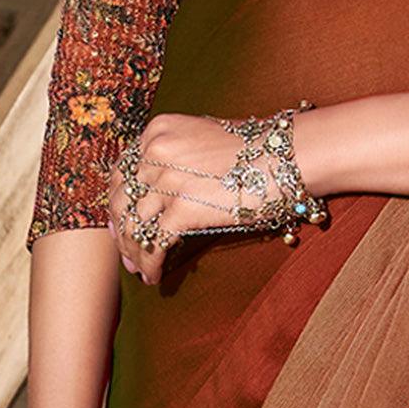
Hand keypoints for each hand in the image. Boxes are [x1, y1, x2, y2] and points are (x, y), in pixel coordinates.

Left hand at [107, 94, 408, 285]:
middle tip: (126, 250)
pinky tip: (155, 277)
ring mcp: (166, 181)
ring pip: (135, 225)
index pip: (125, 169)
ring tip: (139, 268)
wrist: (288, 156)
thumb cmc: (258, 149)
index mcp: (159, 130)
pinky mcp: (181, 210)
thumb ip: (179, 156)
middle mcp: (156, 151)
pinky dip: (151, 265)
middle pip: (122, 198)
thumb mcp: (207, 139)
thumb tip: (160, 190)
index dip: (121, 199)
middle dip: (122, 229)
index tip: (123, 219)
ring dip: (134, 252)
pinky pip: (154, 244)